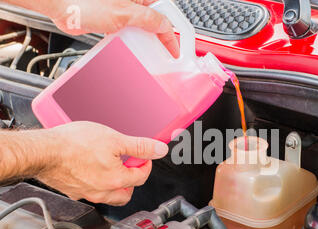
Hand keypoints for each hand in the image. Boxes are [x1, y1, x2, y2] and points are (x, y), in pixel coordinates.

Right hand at [36, 121, 168, 205]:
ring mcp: (86, 193)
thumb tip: (159, 149)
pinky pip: (92, 192)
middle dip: (133, 179)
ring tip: (113, 167)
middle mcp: (103, 192)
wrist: (44, 151)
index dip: (146, 163)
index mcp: (117, 180)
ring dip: (117, 184)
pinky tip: (93, 169)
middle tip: (130, 164)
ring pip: (110, 196)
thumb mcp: (115, 139)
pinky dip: (98, 184)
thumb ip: (140, 146)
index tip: (144, 156)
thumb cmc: (74, 145)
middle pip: (127, 193)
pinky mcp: (73, 191)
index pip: (142, 176)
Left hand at [49, 0, 178, 56]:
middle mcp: (132, 3)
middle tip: (164, 54)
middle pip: (154, 22)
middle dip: (159, 38)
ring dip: (144, 42)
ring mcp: (122, 12)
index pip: (164, 15)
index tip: (174, 50)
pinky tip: (129, 49)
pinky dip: (130, 43)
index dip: (171, 34)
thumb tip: (165, 26)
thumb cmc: (86, 2)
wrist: (62, 6)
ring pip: (141, 29)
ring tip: (147, 54)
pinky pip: (127, 34)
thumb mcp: (124, 13)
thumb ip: (148, 19)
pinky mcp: (111, 21)